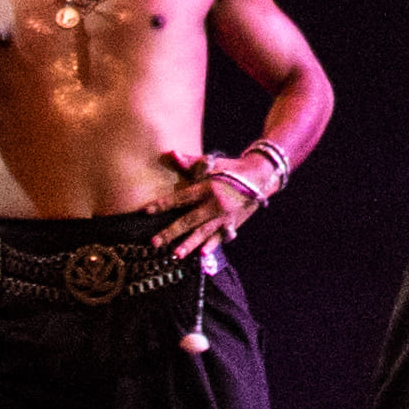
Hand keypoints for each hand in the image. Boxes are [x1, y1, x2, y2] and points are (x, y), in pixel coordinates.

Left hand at [149, 149, 270, 255]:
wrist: (262, 176)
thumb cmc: (232, 168)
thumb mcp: (213, 162)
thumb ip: (191, 162)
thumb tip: (171, 154)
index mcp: (209, 187)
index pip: (181, 197)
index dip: (163, 204)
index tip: (147, 211)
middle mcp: (217, 204)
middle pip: (190, 220)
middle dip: (171, 232)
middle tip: (154, 243)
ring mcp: (226, 216)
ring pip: (204, 233)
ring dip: (189, 244)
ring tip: (175, 255)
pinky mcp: (234, 223)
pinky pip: (221, 237)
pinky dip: (213, 245)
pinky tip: (202, 254)